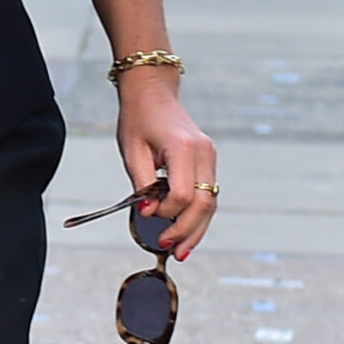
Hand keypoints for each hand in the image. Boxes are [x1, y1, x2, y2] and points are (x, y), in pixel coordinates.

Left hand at [116, 71, 218, 257]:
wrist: (152, 92)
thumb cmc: (138, 119)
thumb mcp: (132, 151)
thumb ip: (142, 184)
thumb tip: (148, 213)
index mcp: (184, 148)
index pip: (183, 194)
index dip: (165, 210)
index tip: (145, 213)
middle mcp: (204, 153)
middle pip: (204, 203)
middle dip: (187, 230)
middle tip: (170, 249)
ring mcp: (210, 156)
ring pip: (211, 201)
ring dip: (197, 228)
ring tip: (181, 251)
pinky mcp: (208, 160)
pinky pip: (208, 193)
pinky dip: (198, 214)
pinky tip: (187, 232)